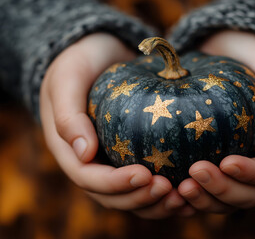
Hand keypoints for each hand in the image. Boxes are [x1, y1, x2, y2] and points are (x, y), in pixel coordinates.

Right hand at [40, 33, 190, 218]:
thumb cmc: (80, 61)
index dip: (116, 184)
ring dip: (155, 203)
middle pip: (112, 196)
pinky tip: (188, 189)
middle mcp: (90, 163)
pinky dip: (165, 191)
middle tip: (169, 189)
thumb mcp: (67, 79)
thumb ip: (68, 114)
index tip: (145, 175)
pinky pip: (146, 181)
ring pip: (131, 196)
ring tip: (182, 197)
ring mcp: (112, 161)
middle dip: (140, 198)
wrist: (99, 52)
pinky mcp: (132, 155)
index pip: (89, 179)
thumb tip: (84, 153)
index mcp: (70, 150)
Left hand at [178, 30, 254, 211]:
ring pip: (225, 200)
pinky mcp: (214, 165)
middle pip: (248, 195)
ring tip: (180, 188)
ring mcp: (236, 169)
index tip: (227, 162)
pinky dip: (191, 197)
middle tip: (194, 174)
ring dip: (204, 200)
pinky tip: (171, 191)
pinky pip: (204, 191)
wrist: (231, 51)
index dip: (251, 175)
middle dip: (223, 190)